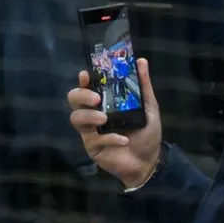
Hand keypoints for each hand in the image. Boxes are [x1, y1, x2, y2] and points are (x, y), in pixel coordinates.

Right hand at [68, 57, 162, 189]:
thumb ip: (143, 86)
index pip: (87, 86)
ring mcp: (90, 131)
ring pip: (76, 118)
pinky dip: (109, 138)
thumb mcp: (148, 108)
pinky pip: (94, 139)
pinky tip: (123, 140)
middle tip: (96, 99)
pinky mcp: (92, 147)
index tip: (86, 75)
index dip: (83, 80)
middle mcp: (93, 113)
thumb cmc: (147, 133)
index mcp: (104, 102)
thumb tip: (141, 61)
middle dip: (81, 95)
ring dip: (89, 116)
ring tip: (104, 119)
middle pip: (73, 99)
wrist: (149, 162)